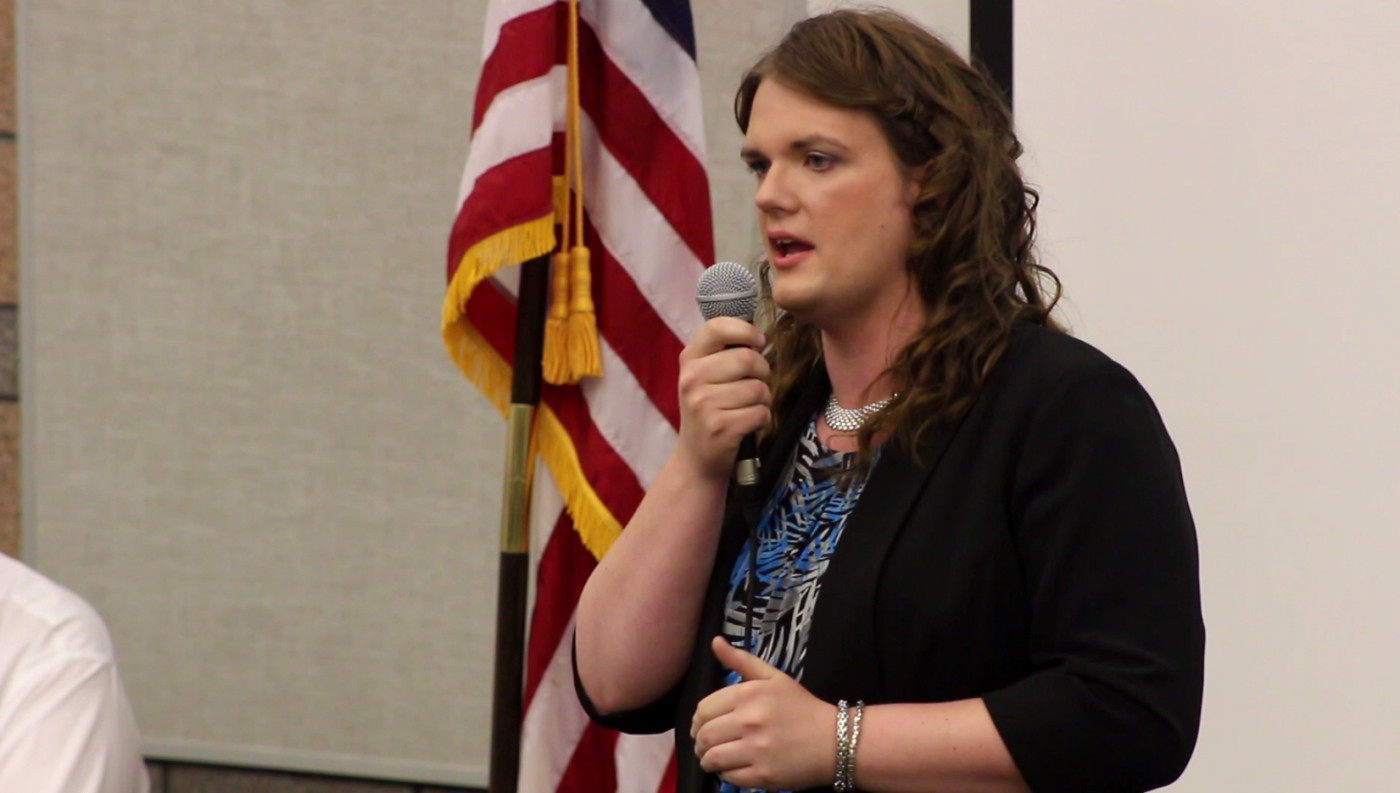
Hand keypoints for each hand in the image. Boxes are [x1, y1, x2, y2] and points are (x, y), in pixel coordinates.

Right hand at [675, 319, 770, 478]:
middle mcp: (692, 379)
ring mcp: (703, 404)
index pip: (716, 327)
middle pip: (747, 359)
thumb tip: (757, 331)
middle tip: (754, 384)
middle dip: (762, 372)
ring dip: (763, 399)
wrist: (697, 458)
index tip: (758, 341)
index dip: (745, 330)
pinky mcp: (720, 427)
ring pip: (758, 388)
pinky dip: (762, 419)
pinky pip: (761, 412)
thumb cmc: (709, 410)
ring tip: (747, 407)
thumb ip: (723, 352)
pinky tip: (747, 424)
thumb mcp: (704, 377)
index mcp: (689, 360)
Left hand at [691, 636, 835, 790]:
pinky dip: (725, 774)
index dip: (698, 721)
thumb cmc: (802, 707)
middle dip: (700, 742)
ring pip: (712, 758)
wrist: (835, 740)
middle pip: (704, 736)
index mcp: (748, 694)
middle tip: (707, 744)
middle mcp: (749, 721)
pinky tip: (733, 768)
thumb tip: (716, 642)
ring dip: (708, 760)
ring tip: (714, 758)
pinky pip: (729, 777)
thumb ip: (742, 660)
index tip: (702, 726)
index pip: (703, 710)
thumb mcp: (774, 677)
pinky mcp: (763, 775)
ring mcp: (756, 750)